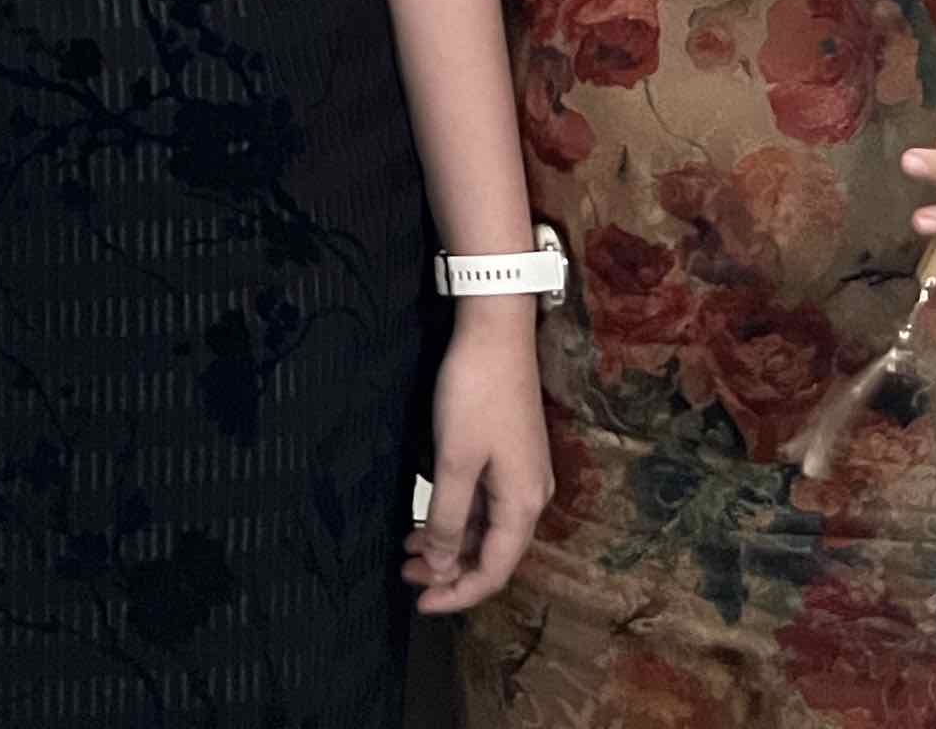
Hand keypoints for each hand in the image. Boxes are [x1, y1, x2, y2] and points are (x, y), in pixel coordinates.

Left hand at [400, 303, 550, 614]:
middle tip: (404, 575)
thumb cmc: (474, 394)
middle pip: (492, 553)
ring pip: (486, 528)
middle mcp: (531, 496)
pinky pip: (485, 503)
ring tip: (407, 552)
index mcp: (523, 505)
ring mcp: (523, 474)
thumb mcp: (454, 461)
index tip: (419, 605)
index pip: (494, 571)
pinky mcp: (510, 453)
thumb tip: (444, 568)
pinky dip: (457, 517)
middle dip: (448, 570)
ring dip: (449, 543)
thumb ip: (449, 519)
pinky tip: (427, 517)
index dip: (458, 594)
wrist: (495, 330)